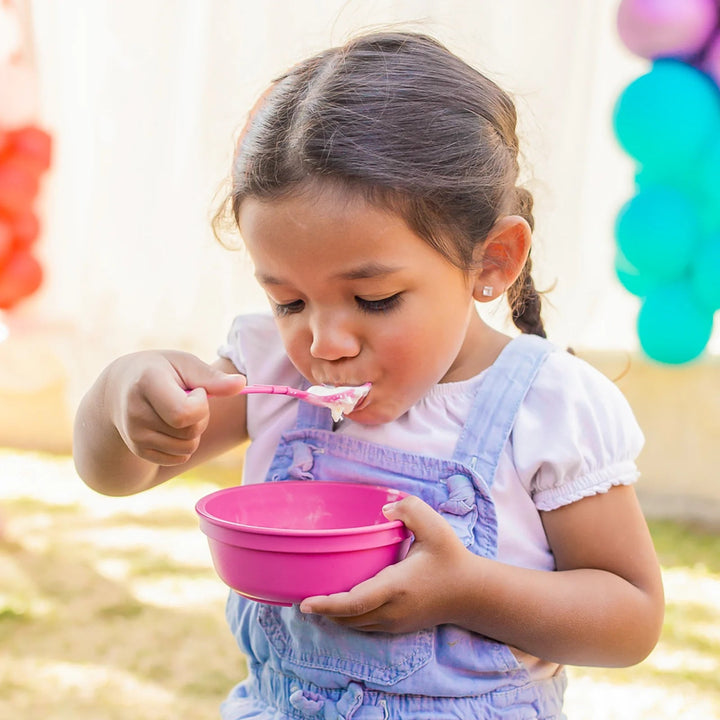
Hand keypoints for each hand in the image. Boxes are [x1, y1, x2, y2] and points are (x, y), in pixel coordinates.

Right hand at [107, 350, 245, 464]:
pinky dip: (184, 444)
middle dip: (201, 417)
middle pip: (190, 432)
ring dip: (194, 432)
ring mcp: (134, 435)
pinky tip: (170, 426)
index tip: (196, 389)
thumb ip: (213, 377)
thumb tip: (242, 384)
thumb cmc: (163, 371)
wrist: (121, 388)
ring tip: (177, 412)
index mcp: (147, 383)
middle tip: (188, 399)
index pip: (184, 414)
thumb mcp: (185, 364)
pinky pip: (179, 458)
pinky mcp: (138, 451)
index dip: (201, 403)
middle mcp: (135, 412)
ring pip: (187, 448)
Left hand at [299, 495, 473, 632]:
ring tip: (314, 599)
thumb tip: (384, 510)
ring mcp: (394, 622)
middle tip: (299, 595)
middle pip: (346, 617)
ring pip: (354, 624)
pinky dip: (348, 617)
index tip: (304, 603)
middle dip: (322, 611)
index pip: (354, 602)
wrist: (472, 593)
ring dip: (333, 615)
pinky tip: (340, 603)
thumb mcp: (435, 526)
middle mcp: (391, 610)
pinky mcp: (397, 626)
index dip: (327, 605)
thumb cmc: (451, 558)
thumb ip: (410, 509)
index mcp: (396, 586)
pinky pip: (365, 625)